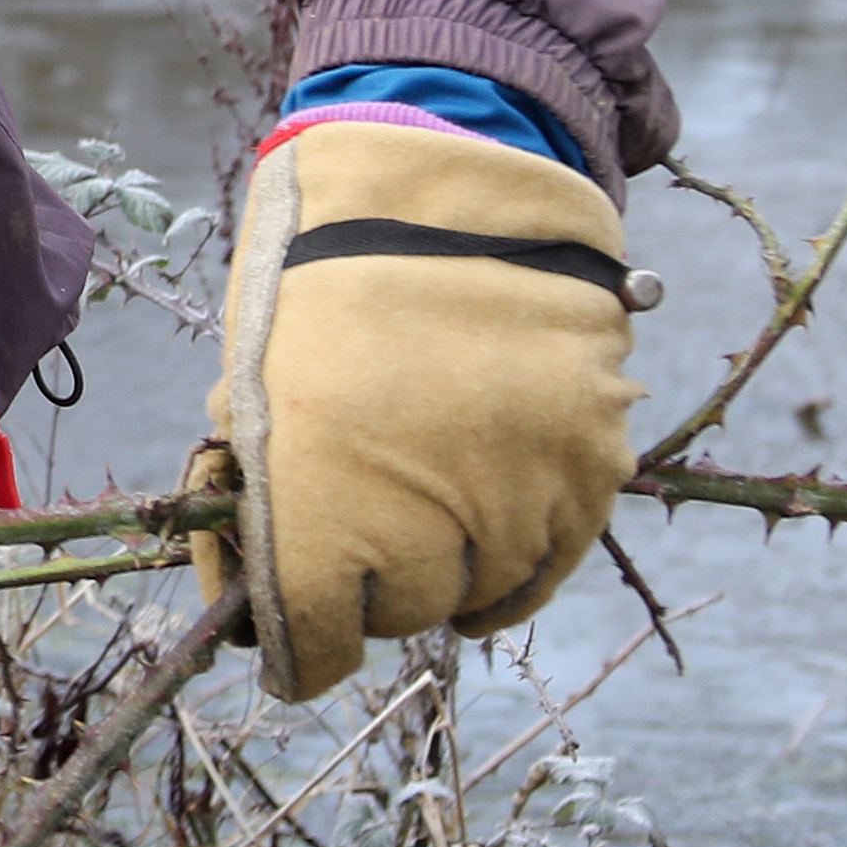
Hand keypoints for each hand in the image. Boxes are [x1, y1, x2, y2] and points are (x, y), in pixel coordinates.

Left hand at [190, 114, 646, 698]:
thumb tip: (261, 603)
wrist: (446, 193)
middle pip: (402, 610)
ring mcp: (522, 488)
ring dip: (448, 570)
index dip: (303, 652)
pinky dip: (514, 568)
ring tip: (428, 507)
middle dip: (375, 587)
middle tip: (364, 536)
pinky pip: (549, 566)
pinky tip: (486, 544)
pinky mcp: (592, 467)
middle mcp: (429, 503)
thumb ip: (265, 505)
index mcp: (322, 486)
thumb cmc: (323, 289)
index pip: (316, 634)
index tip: (298, 652)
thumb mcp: (255, 391)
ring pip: (479, 593)